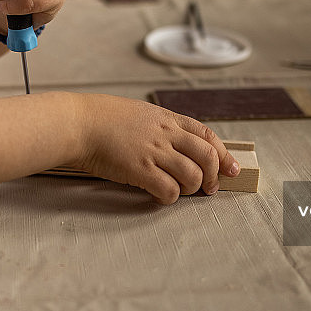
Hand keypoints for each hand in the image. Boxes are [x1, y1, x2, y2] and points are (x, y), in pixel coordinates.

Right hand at [75, 95, 239, 204]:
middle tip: (211, 188)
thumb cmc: (101, 118)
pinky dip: (170, 197)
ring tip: (179, 191)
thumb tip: (175, 145)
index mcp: (166, 118)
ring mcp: (153, 151)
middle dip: (214, 176)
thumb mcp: (138, 113)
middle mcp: (165, 133)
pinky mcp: (140, 169)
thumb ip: (159, 127)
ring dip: (191, 189)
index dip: (223, 154)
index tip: (231, 168)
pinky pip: (169, 189)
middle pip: (207, 156)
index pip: (206, 135)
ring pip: (192, 175)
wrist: (78, 123)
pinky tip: (160, 196)